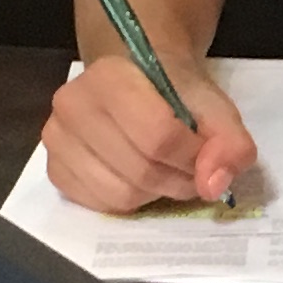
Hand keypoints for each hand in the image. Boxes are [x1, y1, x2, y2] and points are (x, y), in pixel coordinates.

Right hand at [43, 51, 254, 212]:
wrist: (137, 81)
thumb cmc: (173, 91)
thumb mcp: (213, 105)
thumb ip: (228, 141)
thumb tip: (214, 185)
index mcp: (109, 77)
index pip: (159, 137)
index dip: (194, 157)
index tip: (208, 154)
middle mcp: (71, 105)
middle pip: (141, 170)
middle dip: (178, 179)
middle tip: (192, 168)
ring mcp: (55, 139)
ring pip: (121, 195)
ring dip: (156, 193)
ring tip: (166, 170)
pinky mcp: (54, 170)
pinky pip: (101, 205)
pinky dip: (130, 200)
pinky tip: (138, 176)